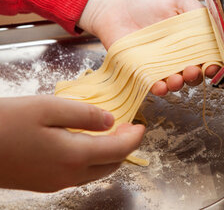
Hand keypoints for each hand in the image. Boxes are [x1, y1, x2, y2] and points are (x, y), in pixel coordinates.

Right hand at [0, 95, 144, 191]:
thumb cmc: (7, 122)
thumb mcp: (48, 108)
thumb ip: (84, 115)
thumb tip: (110, 121)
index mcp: (74, 156)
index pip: (119, 150)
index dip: (134, 137)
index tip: (141, 124)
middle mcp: (69, 175)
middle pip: (112, 164)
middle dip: (125, 146)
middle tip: (127, 127)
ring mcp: (56, 183)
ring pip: (97, 172)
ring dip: (110, 154)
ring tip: (111, 133)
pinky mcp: (45, 184)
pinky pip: (80, 174)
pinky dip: (93, 160)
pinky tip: (87, 143)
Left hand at [78, 0, 219, 95]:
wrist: (115, 4)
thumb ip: (195, 11)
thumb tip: (216, 25)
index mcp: (191, 38)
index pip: (208, 55)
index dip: (214, 62)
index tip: (214, 65)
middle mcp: (179, 54)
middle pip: (195, 72)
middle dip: (197, 75)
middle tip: (194, 70)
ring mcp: (161, 64)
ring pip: (177, 81)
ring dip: (179, 84)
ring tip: (176, 79)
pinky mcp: (143, 71)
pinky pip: (154, 85)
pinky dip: (159, 88)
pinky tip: (160, 86)